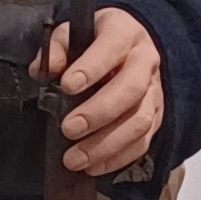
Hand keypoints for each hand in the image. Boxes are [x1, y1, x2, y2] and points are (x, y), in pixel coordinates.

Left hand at [44, 8, 164, 176]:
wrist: (128, 47)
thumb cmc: (96, 42)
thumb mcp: (72, 33)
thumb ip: (56, 49)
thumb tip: (45, 71)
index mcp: (124, 34)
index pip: (112, 48)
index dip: (91, 68)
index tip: (67, 86)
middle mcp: (145, 62)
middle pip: (131, 89)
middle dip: (98, 113)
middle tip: (69, 129)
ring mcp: (154, 91)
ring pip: (140, 121)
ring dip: (106, 144)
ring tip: (76, 158)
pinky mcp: (156, 116)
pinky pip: (143, 142)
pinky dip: (117, 158)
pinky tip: (93, 165)